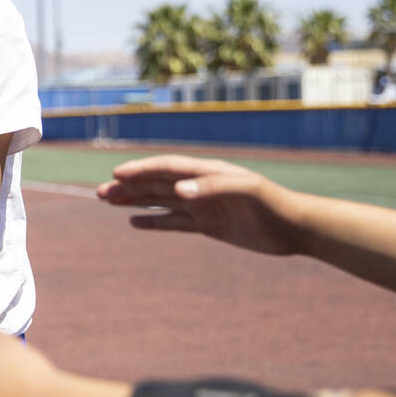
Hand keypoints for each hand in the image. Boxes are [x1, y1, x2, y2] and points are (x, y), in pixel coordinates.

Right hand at [95, 154, 301, 254]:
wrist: (296, 227)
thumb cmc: (273, 203)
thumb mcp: (245, 191)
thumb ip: (211, 187)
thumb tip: (177, 192)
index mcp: (207, 172)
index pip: (166, 168)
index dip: (141, 170)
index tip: (116, 174)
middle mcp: (200, 186)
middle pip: (156, 184)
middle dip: (128, 186)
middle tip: (99, 192)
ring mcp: (202, 205)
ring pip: (159, 201)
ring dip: (134, 201)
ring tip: (107, 201)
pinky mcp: (207, 225)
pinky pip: (173, 222)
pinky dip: (153, 221)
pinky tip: (134, 222)